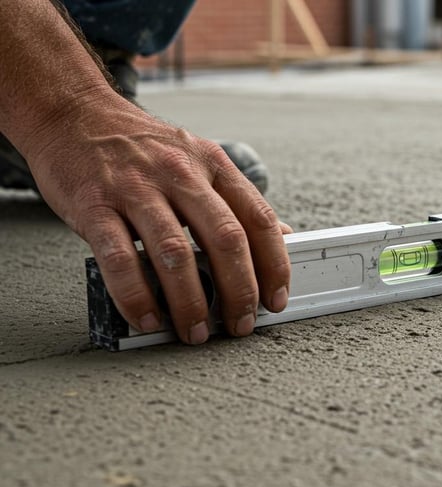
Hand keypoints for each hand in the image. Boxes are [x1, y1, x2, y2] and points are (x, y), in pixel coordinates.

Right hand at [25, 90, 291, 344]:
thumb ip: (236, 200)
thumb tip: (282, 236)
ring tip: (195, 332)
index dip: (274, 264)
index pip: (258, 218)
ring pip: (176, 253)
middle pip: (226, 239)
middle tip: (240, 325)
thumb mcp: (198, 159)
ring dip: (191, 302)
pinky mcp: (94, 205)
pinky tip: (148, 318)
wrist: (72, 113)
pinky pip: (119, 259)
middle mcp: (180, 173)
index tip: (276, 299)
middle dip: (239, 291)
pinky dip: (136, 296)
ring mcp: (136, 188)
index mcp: (212, 164)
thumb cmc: (139, 146)